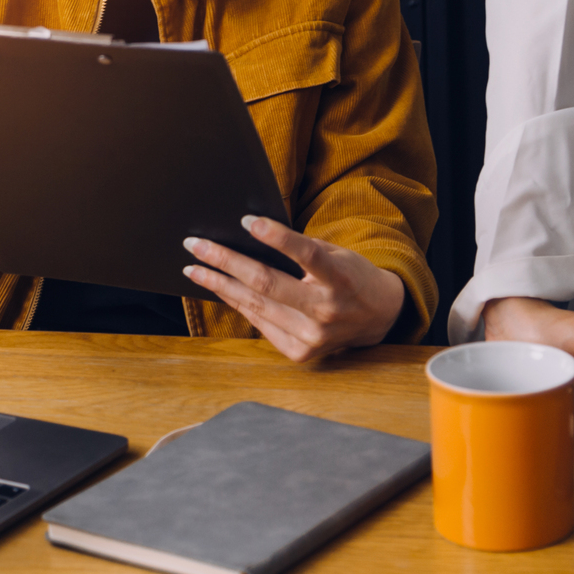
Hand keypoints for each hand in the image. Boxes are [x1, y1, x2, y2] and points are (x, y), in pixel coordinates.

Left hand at [183, 215, 405, 361]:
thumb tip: (250, 237)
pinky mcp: (300, 352)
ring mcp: (312, 336)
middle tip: (195, 245)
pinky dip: (238, 304)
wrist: (378, 318)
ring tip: (194, 268)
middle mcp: (325, 311)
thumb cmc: (351, 277)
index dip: (275, 237)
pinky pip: (260, 323)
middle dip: (226, 261)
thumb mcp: (336, 255)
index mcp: (339, 279)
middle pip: (266, 283)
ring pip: (255, 306)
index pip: (306, 254)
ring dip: (220, 284)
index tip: (246, 221)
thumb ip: (301, 249)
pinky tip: (220, 289)